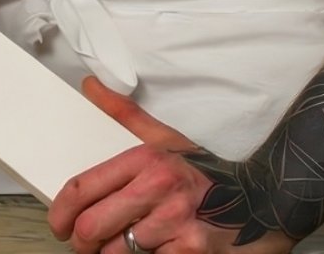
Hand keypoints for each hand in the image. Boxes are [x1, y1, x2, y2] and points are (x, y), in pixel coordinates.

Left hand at [49, 78, 293, 253]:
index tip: (57, 223)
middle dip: (81, 242)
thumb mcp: (166, 137)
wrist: (266, 201)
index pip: (83, 187)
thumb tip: (89, 85)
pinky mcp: (192, 253)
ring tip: (113, 251)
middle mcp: (158, 190)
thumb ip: (123, 112)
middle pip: (93, 226)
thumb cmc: (208, 172)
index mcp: (145, 160)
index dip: (60, 211)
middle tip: (82, 244)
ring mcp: (176, 224)